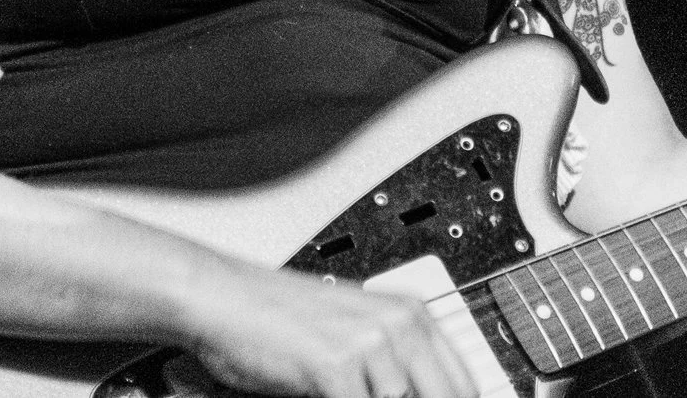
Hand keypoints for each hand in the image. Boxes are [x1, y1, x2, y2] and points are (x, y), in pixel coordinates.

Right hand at [182, 260, 479, 397]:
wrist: (222, 299)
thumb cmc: (276, 321)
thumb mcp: (351, 341)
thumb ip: (392, 371)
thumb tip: (417, 391)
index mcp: (411, 315)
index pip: (464, 383)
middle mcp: (400, 324)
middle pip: (444, 396)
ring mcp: (371, 345)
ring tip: (348, 396)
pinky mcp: (338, 366)